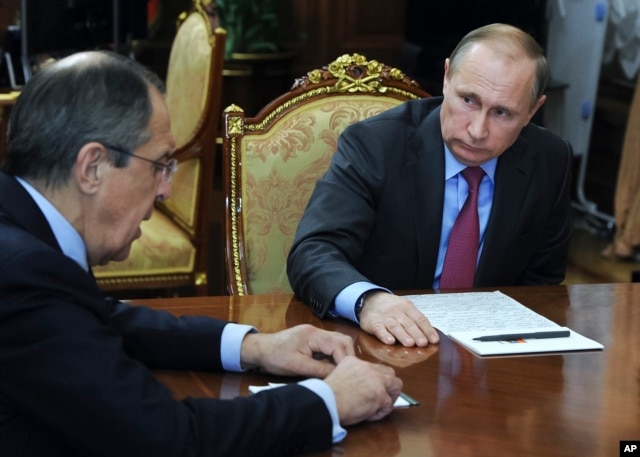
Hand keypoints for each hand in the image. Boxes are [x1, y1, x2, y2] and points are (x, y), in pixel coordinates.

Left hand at [240, 324, 354, 377]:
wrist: (260, 350)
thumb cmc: (275, 357)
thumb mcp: (297, 366)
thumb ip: (319, 370)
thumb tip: (338, 376)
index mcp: (313, 335)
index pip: (339, 344)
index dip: (345, 360)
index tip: (347, 374)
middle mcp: (317, 332)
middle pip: (343, 340)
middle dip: (348, 357)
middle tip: (349, 374)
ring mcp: (315, 335)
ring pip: (338, 343)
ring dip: (342, 356)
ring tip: (342, 372)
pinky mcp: (313, 341)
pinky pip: (330, 347)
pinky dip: (334, 357)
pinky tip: (332, 369)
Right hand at [324, 356, 401, 424]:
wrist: (326, 402)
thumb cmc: (327, 395)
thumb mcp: (338, 375)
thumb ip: (352, 376)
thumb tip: (361, 387)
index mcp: (354, 361)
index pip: (373, 367)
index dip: (374, 380)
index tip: (370, 389)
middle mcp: (367, 367)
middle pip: (389, 373)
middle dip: (387, 385)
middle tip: (381, 397)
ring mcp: (376, 380)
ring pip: (396, 385)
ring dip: (390, 396)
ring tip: (379, 406)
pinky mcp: (380, 394)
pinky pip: (389, 405)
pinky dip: (381, 412)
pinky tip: (370, 414)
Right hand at [359, 292, 439, 346]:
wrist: (369, 300)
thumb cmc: (391, 308)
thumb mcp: (405, 308)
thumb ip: (415, 320)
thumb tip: (430, 336)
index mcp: (407, 307)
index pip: (420, 319)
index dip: (427, 330)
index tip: (434, 340)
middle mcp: (397, 312)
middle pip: (409, 324)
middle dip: (417, 334)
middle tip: (423, 343)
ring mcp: (385, 318)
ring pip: (395, 327)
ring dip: (403, 335)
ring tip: (410, 344)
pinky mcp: (373, 323)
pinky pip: (379, 329)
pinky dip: (384, 335)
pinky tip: (389, 341)